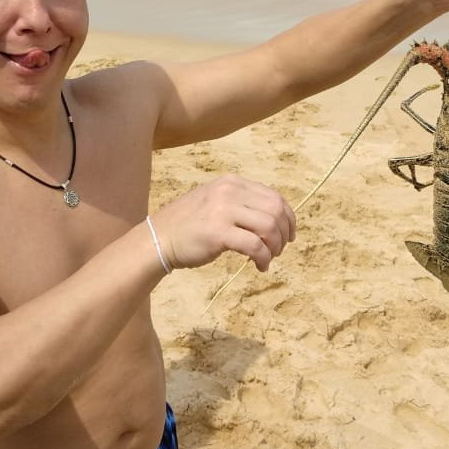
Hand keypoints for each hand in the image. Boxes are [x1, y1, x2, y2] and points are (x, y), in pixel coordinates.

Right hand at [150, 175, 295, 272]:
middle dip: (284, 233)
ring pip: (269, 227)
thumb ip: (241, 203)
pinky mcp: (218, 233)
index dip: (288, 217)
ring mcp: (223, 211)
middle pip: (276, 210)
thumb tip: (274, 217)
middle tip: (279, 249)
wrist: (159, 238)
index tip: (289, 234)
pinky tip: (260, 266)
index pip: (274, 196)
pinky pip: (255, 246)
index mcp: (232, 182)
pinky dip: (263, 258)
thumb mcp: (216, 201)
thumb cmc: (189, 224)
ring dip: (275, 247)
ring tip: (269, 258)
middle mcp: (229, 192)